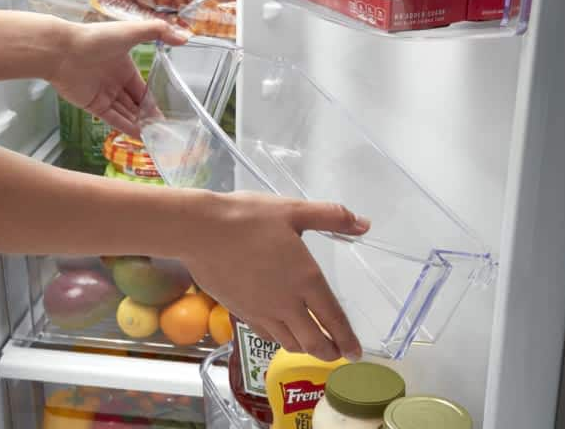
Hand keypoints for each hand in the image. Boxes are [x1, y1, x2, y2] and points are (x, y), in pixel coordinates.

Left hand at [49, 20, 187, 137]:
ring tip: (155, 137)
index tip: (164, 115)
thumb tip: (184, 39)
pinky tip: (140, 136)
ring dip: (139, 124)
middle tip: (163, 131)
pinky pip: (113, 119)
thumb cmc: (96, 38)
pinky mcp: (92, 105)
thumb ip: (158, 32)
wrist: (62, 50)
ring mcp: (103, 95)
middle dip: (147, 117)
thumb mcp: (131, 32)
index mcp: (124, 67)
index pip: (142, 90)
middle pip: (134, 104)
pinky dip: (126, 127)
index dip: (152, 102)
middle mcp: (114, 82)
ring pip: (125, 113)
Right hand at [181, 191, 369, 361]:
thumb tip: (364, 224)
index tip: (355, 353)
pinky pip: (267, 335)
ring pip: (290, 343)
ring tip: (312, 344)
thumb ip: (331, 217)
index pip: (333, 318)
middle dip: (330, 351)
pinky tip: (281, 332)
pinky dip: (281, 339)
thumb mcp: (293, 211)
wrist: (200, 231)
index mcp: (306, 279)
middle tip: (338, 353)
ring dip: (305, 348)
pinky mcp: (241, 312)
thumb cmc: (248, 218)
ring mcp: (262, 311)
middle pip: (313, 342)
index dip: (348, 339)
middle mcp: (287, 302)